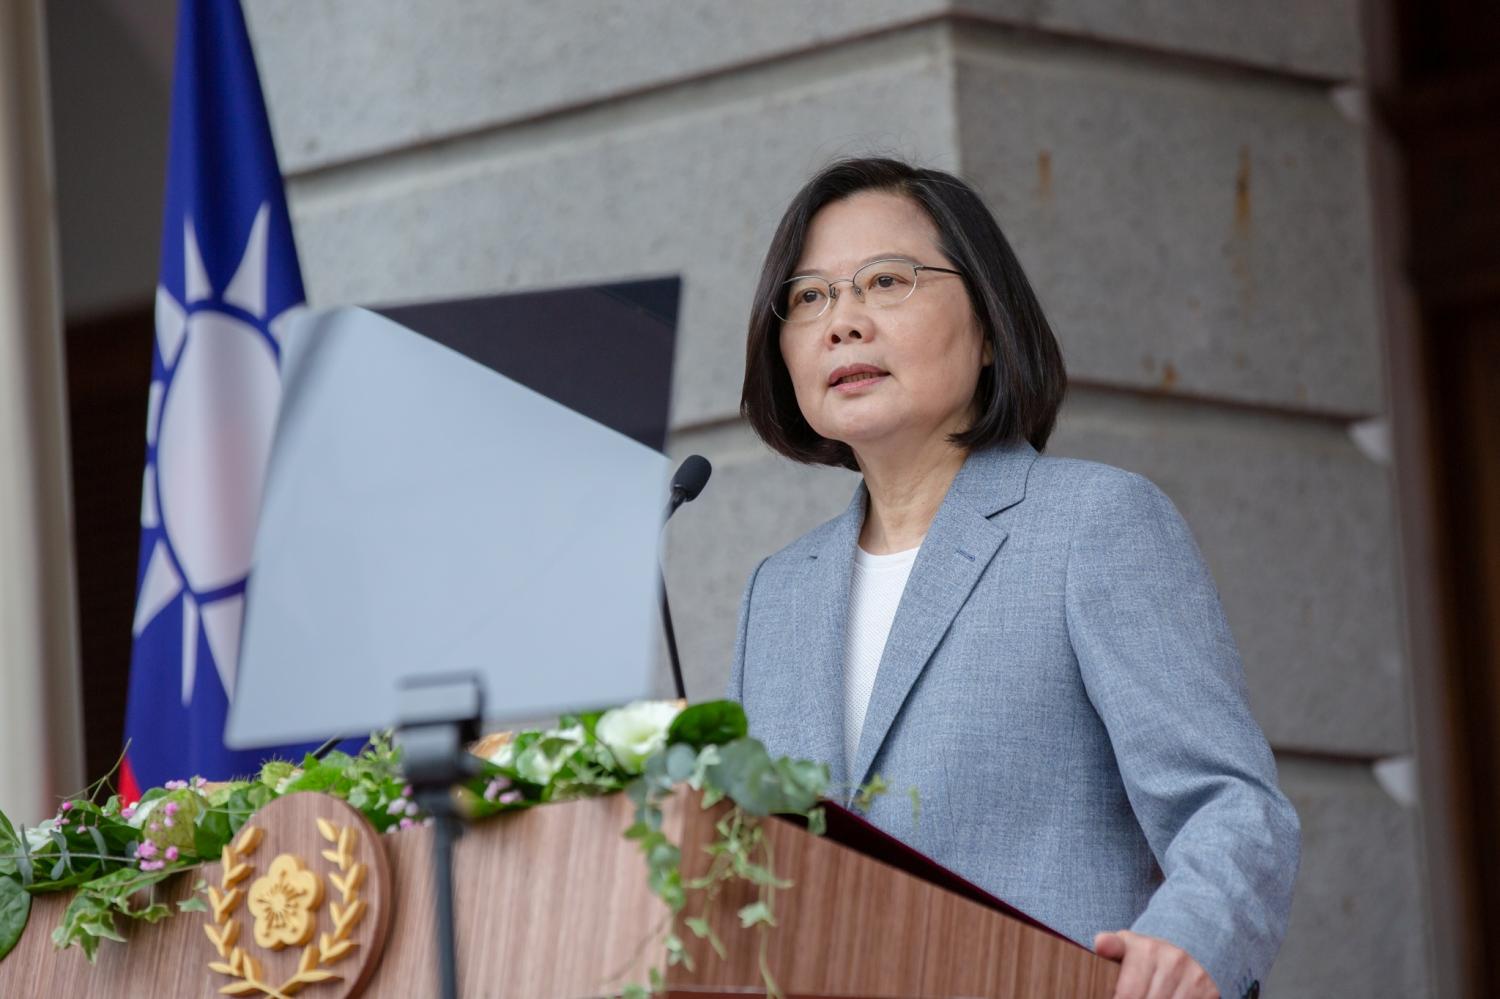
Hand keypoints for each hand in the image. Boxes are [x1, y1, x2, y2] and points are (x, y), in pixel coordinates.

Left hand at [1093, 930, 1217, 998]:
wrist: (1187, 949)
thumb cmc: (1146, 954)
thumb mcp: (1126, 946)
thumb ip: (1111, 947)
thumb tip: (1100, 944)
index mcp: (1147, 949)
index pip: (1127, 994)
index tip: (1116, 997)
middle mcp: (1173, 961)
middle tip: (1132, 996)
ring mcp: (1194, 977)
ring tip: (1148, 995)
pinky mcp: (1209, 991)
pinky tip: (1166, 997)